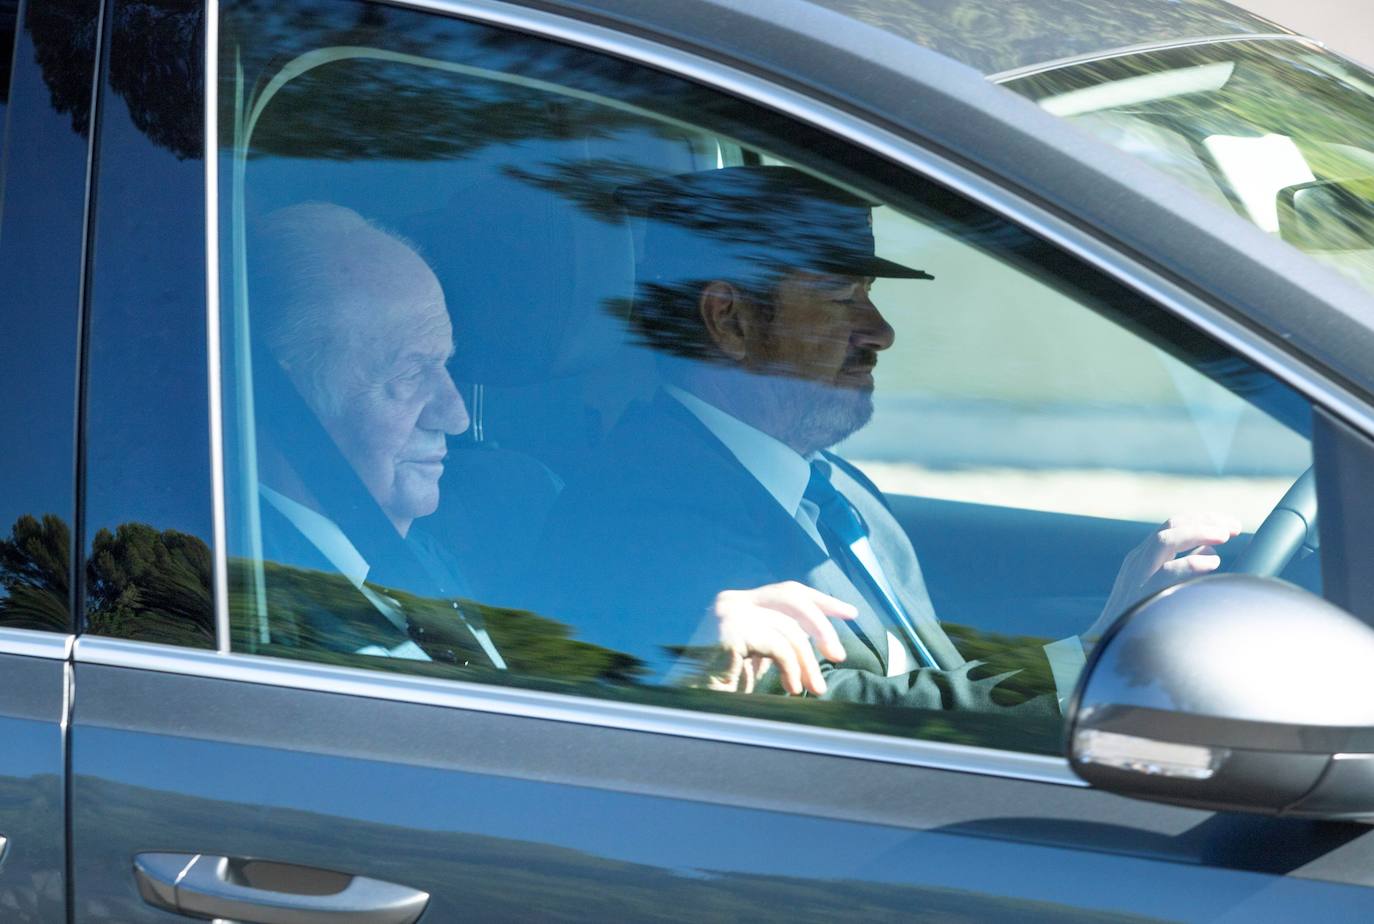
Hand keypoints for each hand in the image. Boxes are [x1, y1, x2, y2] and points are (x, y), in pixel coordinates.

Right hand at [708, 581, 857, 695]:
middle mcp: (733, 600)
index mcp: (740, 602)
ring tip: (815, 689)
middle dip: (822, 625)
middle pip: (792, 598)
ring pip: (789, 628)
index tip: (851, 613)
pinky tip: (791, 689)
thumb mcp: (758, 656)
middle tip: (839, 655)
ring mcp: (730, 613)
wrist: (689, 706)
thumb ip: (779, 640)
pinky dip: (791, 669)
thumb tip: (825, 640)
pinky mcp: (731, 631)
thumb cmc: (724, 686)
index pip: (789, 591)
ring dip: (808, 663)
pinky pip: (778, 646)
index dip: (823, 601)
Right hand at [1086, 512, 1241, 642]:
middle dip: (1206, 520)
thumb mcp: (1157, 583)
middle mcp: (1140, 559)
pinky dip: (1191, 563)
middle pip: (1172, 524)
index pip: (1174, 525)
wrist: (1103, 643)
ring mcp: (1139, 574)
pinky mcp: (1143, 593)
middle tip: (1235, 528)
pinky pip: (1168, 571)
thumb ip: (1182, 564)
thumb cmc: (1137, 617)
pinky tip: (1211, 564)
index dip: (1204, 520)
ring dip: (1198, 532)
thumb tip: (1209, 552)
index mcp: (1143, 557)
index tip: (1230, 525)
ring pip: (1166, 539)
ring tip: (1224, 535)